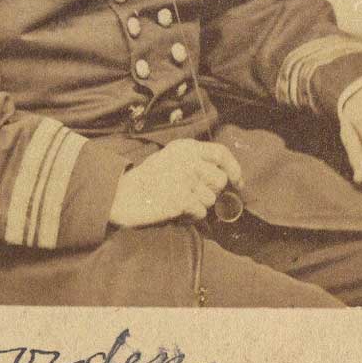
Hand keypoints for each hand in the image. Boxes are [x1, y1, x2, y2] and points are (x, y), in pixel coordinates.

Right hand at [109, 139, 242, 227]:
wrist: (123, 194)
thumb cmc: (149, 179)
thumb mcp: (172, 158)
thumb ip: (196, 161)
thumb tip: (226, 177)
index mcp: (186, 147)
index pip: (221, 153)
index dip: (234, 168)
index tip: (238, 183)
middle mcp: (188, 159)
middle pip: (220, 180)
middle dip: (211, 192)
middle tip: (193, 194)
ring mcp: (185, 179)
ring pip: (211, 199)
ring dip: (199, 205)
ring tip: (179, 200)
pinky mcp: (181, 199)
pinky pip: (200, 212)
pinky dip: (191, 216)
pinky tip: (176, 210)